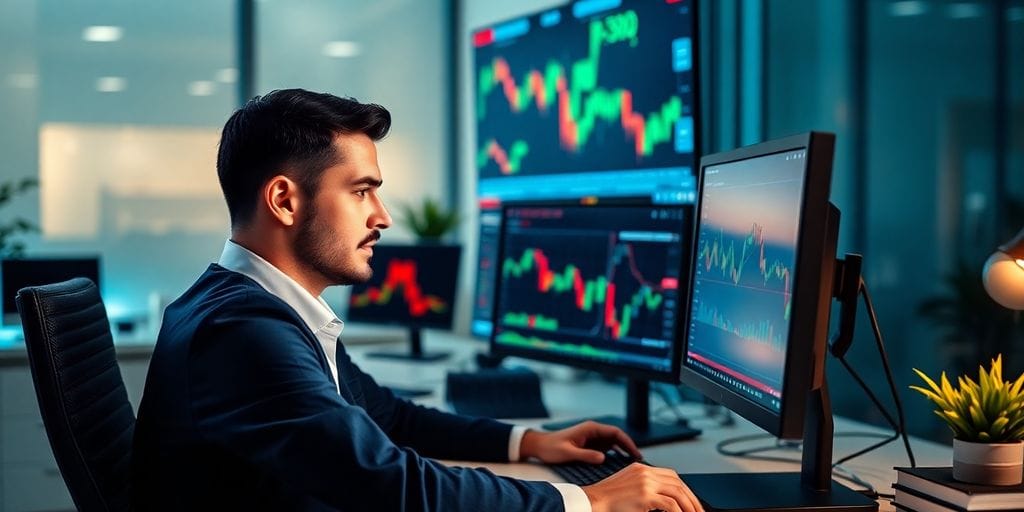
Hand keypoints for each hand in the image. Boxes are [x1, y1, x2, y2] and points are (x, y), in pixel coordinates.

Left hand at [518, 420, 641, 463]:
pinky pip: (607, 448)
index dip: (627, 442)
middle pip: (617, 437)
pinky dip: (616, 453)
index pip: (615, 432)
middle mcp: (594, 431)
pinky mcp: (590, 445)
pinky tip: (621, 462)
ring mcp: (593, 438)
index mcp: (590, 428)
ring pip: (614, 442)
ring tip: (633, 462)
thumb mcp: (568, 453)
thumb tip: (603, 458)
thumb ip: (585, 455)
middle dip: (629, 446)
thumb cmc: (552, 447)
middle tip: (638, 459)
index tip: (635, 453)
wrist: (540, 446)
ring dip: (623, 450)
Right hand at [583, 463, 703, 511]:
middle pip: (678, 483)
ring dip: (690, 507)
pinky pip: (670, 504)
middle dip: (692, 499)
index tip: (691, 501)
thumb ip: (643, 487)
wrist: (592, 501)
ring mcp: (646, 483)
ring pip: (678, 493)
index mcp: (641, 468)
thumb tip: (662, 500)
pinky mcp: (645, 495)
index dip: (684, 489)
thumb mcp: (627, 486)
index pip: (671, 475)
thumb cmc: (607, 499)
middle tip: (699, 511)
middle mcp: (645, 472)